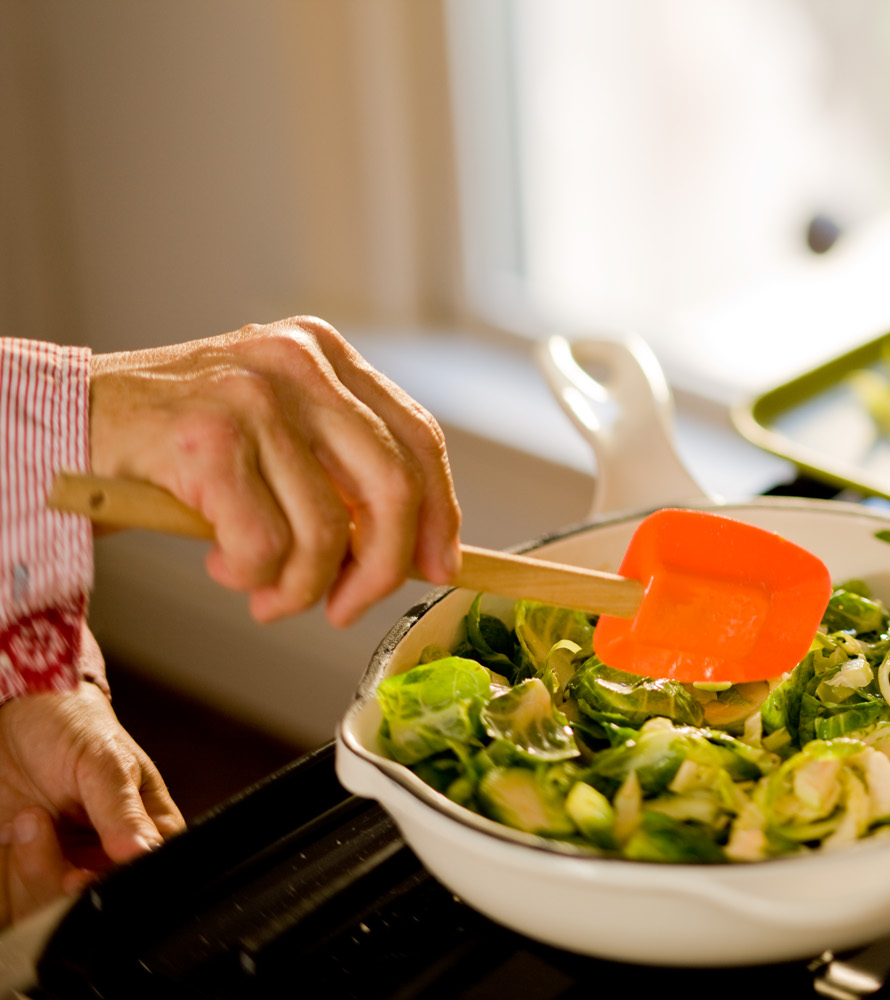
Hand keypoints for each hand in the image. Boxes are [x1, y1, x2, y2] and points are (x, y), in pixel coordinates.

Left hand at [0, 636, 183, 924]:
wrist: (11, 714)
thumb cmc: (73, 726)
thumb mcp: (104, 761)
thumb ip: (123, 810)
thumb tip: (143, 853)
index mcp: (149, 826)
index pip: (153, 871)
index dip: (125, 883)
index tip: (89, 875)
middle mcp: (112, 852)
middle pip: (104, 899)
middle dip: (70, 878)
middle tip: (51, 838)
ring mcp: (70, 861)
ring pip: (60, 904)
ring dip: (37, 866)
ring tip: (30, 818)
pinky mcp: (32, 867)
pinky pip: (24, 899)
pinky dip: (18, 868)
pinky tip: (20, 828)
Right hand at [89, 316, 461, 626]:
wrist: (63, 430)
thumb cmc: (173, 447)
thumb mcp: (271, 435)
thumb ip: (338, 470)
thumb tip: (415, 547)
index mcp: (324, 355)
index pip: (417, 438)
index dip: (440, 512)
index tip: (442, 565)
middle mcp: (298, 363)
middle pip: (392, 488)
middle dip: (380, 569)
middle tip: (345, 607)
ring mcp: (253, 396)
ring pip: (327, 531)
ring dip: (299, 587)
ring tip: (263, 590)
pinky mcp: (208, 439)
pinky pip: (266, 546)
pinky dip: (249, 576)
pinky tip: (220, 563)